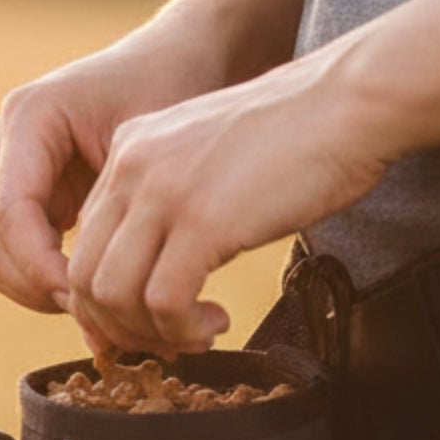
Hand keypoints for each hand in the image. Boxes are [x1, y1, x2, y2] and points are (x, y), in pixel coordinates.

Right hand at [0, 21, 232, 333]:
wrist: (180, 60)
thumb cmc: (177, 91)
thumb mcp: (153, 151)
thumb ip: (115, 221)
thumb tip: (91, 304)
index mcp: (28, 117)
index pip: (10, 216)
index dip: (41, 270)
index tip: (86, 300)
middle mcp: (3, 141)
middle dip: (36, 289)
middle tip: (96, 316)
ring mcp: (3, 168)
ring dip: (36, 292)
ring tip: (96, 308)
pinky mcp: (18, 193)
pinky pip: (11, 256)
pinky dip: (42, 283)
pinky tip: (91, 291)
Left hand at [65, 44, 391, 356]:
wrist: (354, 100)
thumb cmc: (301, 135)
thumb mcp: (210, 159)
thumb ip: (172, 201)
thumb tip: (157, 274)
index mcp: (131, 150)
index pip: (87, 243)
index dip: (108, 298)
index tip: (147, 319)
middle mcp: (133, 167)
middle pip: (86, 276)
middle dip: (119, 325)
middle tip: (166, 339)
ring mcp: (163, 193)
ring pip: (113, 295)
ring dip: (150, 333)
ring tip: (194, 333)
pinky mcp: (201, 221)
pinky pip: (163, 303)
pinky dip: (182, 330)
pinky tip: (214, 324)